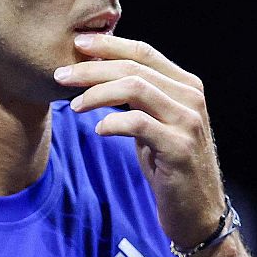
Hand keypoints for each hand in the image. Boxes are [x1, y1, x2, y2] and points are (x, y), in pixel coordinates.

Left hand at [57, 33, 226, 248]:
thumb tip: (98, 71)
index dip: (109, 45)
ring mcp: (187, 122)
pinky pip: (138, 123)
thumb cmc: (168, 166)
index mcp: (186, 86)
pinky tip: (98, 130)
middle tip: (60, 76)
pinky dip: (113, 122)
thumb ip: (138, 97)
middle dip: (92, 68)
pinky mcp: (179, 147)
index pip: (144, 52)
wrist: (197, 212)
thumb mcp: (154, 124)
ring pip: (135, 88)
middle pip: (135, 68)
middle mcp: (191, 98)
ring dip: (97, 93)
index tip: (77, 44)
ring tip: (74, 106)